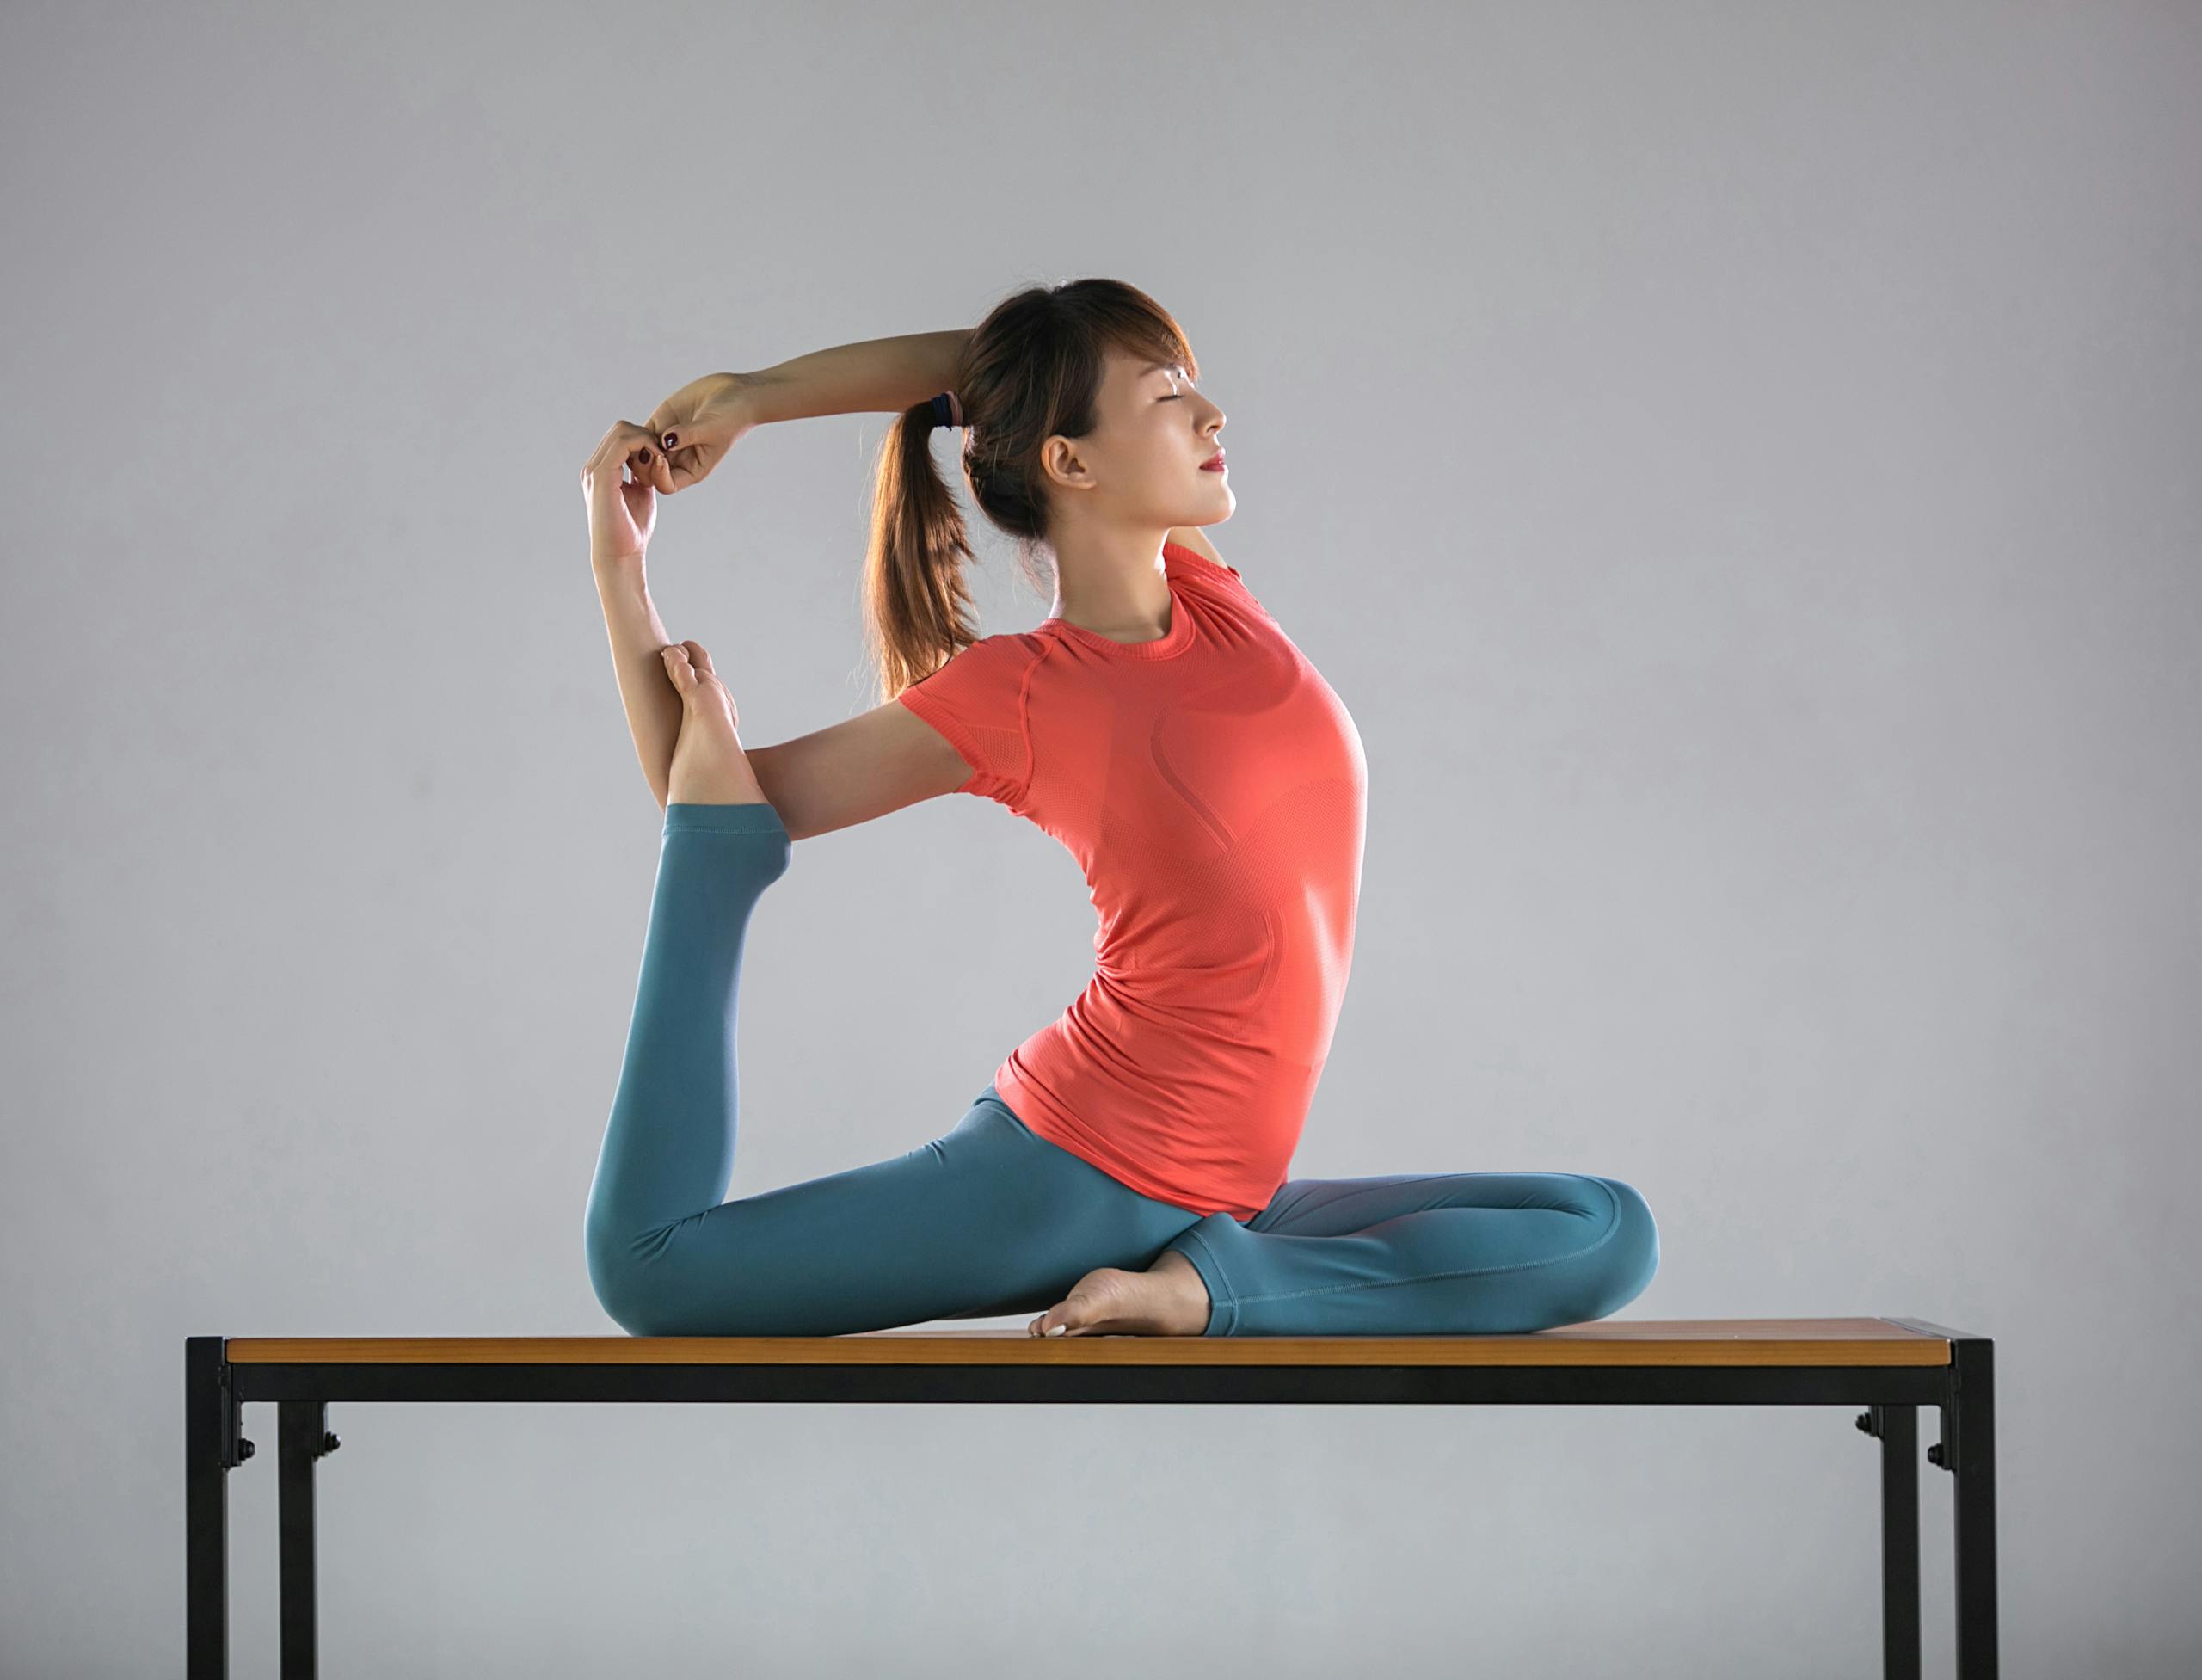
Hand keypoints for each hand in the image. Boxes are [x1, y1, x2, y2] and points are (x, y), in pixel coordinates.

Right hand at [578, 420, 666, 565]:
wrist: (621, 554)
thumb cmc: (631, 529)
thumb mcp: (640, 493)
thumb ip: (641, 474)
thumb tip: (652, 459)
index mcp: (600, 470)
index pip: (621, 436)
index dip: (644, 440)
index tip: (661, 459)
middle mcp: (593, 467)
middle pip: (621, 428)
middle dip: (647, 437)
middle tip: (662, 458)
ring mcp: (594, 470)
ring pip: (622, 431)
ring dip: (648, 441)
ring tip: (660, 462)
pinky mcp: (601, 477)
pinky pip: (624, 444)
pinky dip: (645, 447)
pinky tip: (657, 464)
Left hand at [642, 370, 758, 493]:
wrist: (734, 393)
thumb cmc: (731, 417)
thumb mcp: (710, 428)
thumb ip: (687, 435)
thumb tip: (664, 440)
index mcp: (692, 470)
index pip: (667, 484)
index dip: (658, 475)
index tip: (662, 455)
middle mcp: (677, 459)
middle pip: (649, 473)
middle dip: (642, 463)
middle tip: (644, 445)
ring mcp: (667, 442)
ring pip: (640, 454)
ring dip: (634, 447)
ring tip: (637, 434)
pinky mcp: (660, 423)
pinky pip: (638, 434)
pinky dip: (633, 433)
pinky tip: (636, 426)